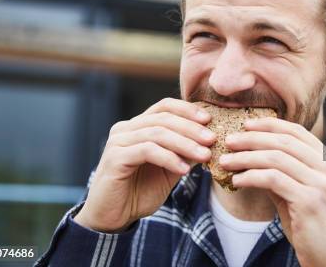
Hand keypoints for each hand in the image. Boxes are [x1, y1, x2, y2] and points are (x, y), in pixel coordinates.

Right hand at [74, 98, 214, 232]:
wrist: (113, 217)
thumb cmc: (140, 191)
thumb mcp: (170, 169)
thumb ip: (184, 153)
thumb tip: (210, 139)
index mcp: (137, 126)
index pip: (164, 107)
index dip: (187, 110)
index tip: (209, 119)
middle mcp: (125, 129)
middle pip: (163, 118)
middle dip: (191, 128)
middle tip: (212, 139)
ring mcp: (118, 141)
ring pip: (157, 133)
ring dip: (185, 143)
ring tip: (205, 155)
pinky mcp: (115, 158)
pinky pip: (147, 151)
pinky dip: (169, 158)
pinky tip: (184, 170)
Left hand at [220, 117, 325, 266]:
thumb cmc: (317, 229)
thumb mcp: (302, 195)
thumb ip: (284, 175)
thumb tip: (254, 160)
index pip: (297, 132)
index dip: (270, 125)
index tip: (246, 125)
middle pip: (284, 141)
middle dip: (252, 138)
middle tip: (229, 141)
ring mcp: (321, 183)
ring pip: (276, 158)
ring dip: (246, 157)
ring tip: (226, 161)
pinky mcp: (309, 200)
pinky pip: (273, 180)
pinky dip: (251, 176)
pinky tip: (237, 180)